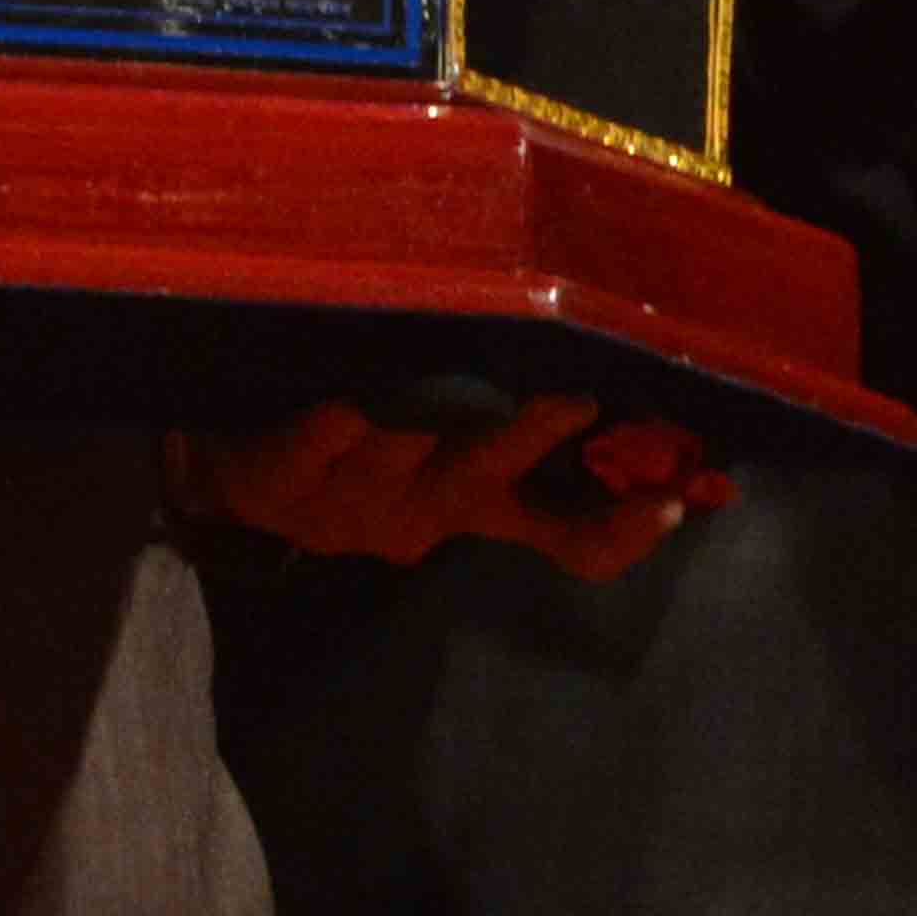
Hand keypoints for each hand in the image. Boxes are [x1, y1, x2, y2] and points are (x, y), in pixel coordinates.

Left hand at [177, 393, 723, 575]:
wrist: (237, 488)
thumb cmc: (363, 465)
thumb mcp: (450, 476)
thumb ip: (530, 452)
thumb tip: (622, 400)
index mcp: (473, 506)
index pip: (563, 533)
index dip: (618, 528)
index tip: (679, 500)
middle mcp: (423, 508)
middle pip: (486, 478)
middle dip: (529, 438)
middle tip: (576, 398)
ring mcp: (351, 497)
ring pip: (398, 459)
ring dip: (423, 426)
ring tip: (444, 384)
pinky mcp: (284, 478)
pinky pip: (309, 452)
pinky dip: (328, 432)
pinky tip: (344, 408)